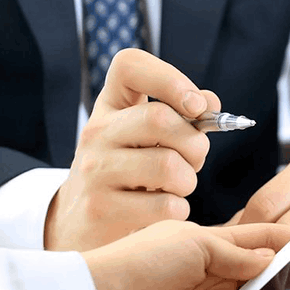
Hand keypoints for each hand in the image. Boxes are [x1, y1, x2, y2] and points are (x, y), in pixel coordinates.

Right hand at [45, 49, 220, 251]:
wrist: (79, 223)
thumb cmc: (127, 174)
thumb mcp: (146, 139)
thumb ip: (182, 117)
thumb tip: (210, 102)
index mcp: (110, 107)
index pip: (130, 66)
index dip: (169, 79)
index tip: (195, 105)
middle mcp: (97, 132)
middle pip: (160, 119)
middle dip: (195, 144)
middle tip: (194, 160)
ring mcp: (95, 171)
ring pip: (168, 166)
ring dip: (188, 181)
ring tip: (177, 188)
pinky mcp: (100, 209)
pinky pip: (165, 206)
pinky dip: (179, 210)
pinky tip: (166, 210)